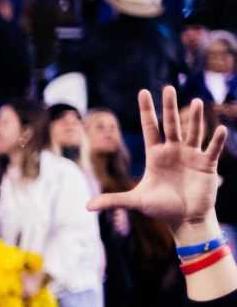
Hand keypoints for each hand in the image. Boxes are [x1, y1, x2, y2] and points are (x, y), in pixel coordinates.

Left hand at [87, 85, 226, 230]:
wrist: (185, 219)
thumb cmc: (161, 208)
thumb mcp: (136, 202)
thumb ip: (113, 200)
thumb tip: (86, 207)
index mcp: (156, 155)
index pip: (150, 128)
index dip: (147, 111)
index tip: (143, 92)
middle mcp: (174, 151)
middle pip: (171, 125)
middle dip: (169, 107)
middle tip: (168, 88)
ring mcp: (191, 155)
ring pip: (193, 133)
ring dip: (194, 118)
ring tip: (195, 101)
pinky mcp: (206, 165)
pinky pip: (212, 150)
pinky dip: (216, 140)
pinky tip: (219, 128)